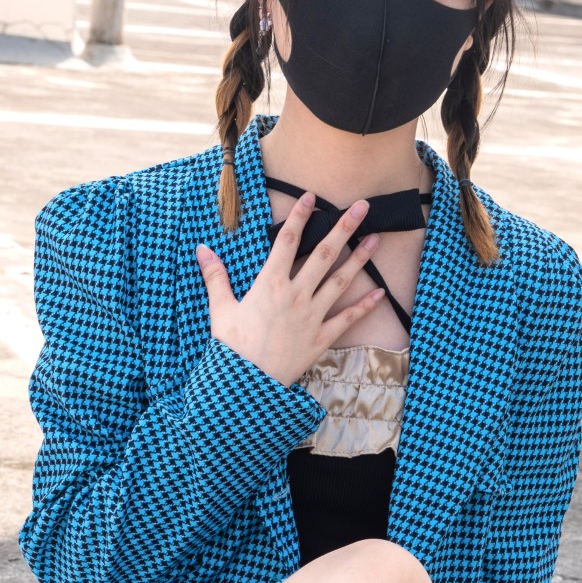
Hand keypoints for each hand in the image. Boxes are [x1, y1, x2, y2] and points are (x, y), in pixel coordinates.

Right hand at [195, 191, 384, 386]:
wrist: (247, 385)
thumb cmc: (232, 347)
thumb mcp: (220, 309)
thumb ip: (215, 277)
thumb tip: (202, 249)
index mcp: (270, 284)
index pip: (286, 241)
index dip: (299, 216)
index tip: (312, 197)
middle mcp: (296, 295)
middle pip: (323, 254)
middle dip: (344, 228)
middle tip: (362, 207)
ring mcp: (312, 316)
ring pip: (340, 281)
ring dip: (360, 260)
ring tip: (375, 240)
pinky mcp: (322, 338)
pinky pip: (347, 319)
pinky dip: (365, 306)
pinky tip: (380, 293)